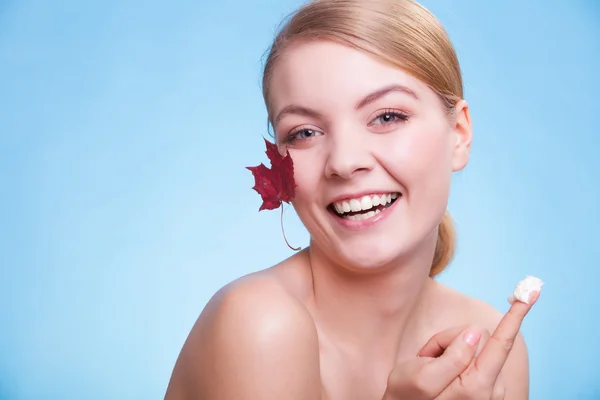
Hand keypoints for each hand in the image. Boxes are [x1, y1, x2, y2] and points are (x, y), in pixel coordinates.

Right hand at [383, 291, 539, 399]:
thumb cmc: (408, 397)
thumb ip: (453, 355)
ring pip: (473, 344)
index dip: (516, 316)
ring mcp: (490, 389)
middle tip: (427, 355)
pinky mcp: (485, 386)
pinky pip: (471, 356)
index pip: (501, 343)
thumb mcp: (421, 376)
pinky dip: (452, 357)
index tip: (531, 293)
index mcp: (478, 386)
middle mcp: (492, 388)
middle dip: (450, 338)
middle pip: (479, 337)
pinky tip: (439, 372)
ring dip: (448, 349)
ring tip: (430, 367)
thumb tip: (476, 333)